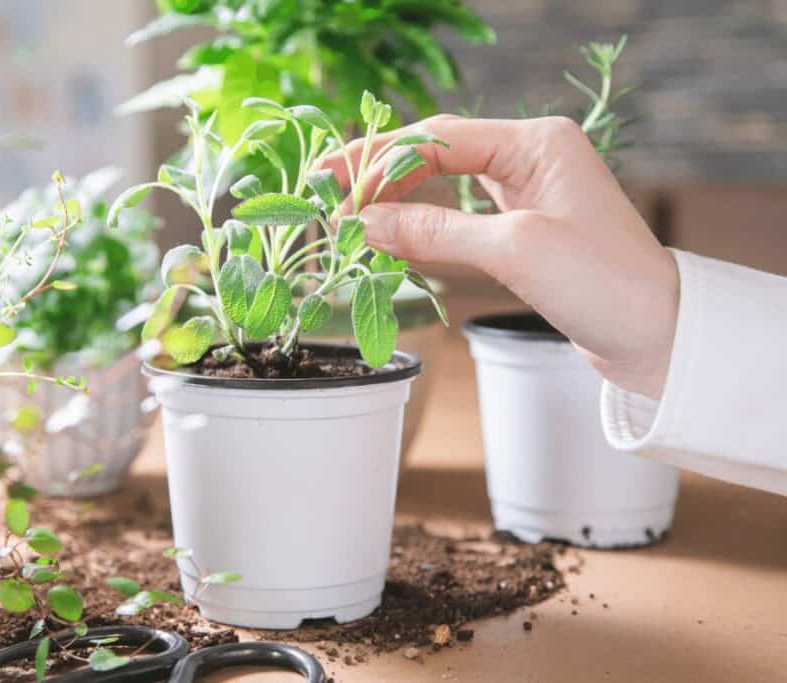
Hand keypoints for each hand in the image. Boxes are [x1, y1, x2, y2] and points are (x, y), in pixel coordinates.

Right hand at [323, 115, 678, 398]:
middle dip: (381, 174)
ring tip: (351, 216)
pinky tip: (391, 234)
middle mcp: (530, 157)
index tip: (334, 185)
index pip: (439, 138)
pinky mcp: (523, 228)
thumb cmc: (604, 284)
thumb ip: (435, 230)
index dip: (380, 161)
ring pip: (443, 183)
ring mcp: (527, 192)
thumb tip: (366, 222)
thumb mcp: (514, 249)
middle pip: (435, 153)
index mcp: (536, 142)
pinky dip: (422, 225)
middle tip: (328, 195)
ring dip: (398, 199)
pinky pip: (458, 215)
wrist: (658, 337)